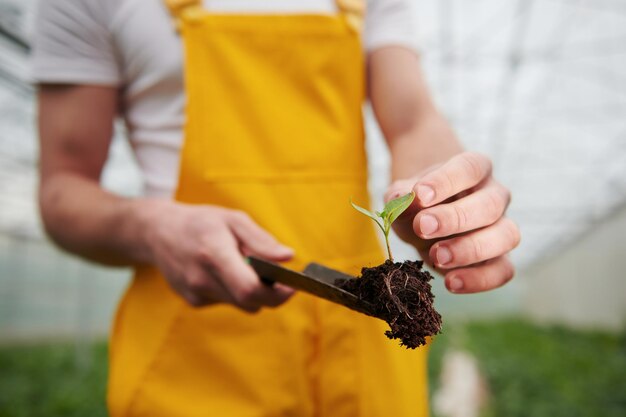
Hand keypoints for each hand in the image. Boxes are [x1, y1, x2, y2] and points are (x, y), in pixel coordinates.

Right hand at [140, 199, 294, 310]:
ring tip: (244, 265)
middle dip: (270, 293)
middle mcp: (202, 279)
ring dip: (251, 291)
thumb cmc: (201, 222)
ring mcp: (195, 294)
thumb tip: (288, 257)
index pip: (250, 289)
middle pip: (249, 302)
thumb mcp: (233, 219)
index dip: (277, 294)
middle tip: (279, 278)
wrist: (158, 232)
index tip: (293, 286)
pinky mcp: (193, 301)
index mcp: (214, 254)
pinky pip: (227, 301)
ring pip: (240, 304)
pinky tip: (224, 271)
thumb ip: (261, 240)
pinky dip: (234, 290)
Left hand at [385, 152, 519, 293]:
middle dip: (456, 218)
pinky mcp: (499, 258)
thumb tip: (401, 199)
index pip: (469, 168)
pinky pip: (503, 270)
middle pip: (490, 203)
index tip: (419, 194)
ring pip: (506, 236)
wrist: (424, 216)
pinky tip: (451, 282)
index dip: (445, 181)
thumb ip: (402, 196)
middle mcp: (495, 195)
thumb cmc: (417, 201)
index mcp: (476, 168)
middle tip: (422, 226)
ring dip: (471, 249)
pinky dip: (479, 279)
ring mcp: (502, 226)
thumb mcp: (404, 194)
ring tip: (437, 256)